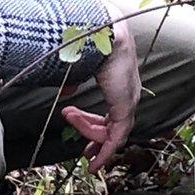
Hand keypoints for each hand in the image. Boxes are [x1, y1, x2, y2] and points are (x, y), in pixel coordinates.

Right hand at [59, 0, 139, 172]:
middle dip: (96, 139)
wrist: (102, 32)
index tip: (82, 133)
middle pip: (113, 125)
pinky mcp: (125, 107)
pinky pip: (116, 137)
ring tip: (74, 131)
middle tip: (85, 152)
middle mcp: (128, 93)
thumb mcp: (77, 67)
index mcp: (119, 83)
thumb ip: (72, 83)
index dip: (96, 126)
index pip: (111, 112)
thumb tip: (66, 93)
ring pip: (112, 133)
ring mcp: (128, 101)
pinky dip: (105, 151)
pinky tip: (96, 161)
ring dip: (91, 138)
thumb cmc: (89, 42)